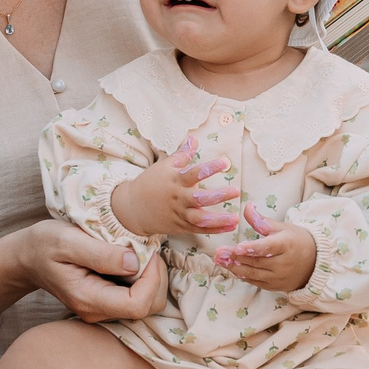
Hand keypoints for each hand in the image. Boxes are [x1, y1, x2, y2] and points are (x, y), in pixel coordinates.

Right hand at [15, 220, 168, 322]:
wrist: (28, 256)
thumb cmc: (44, 244)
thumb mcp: (68, 240)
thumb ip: (101, 254)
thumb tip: (134, 263)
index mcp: (88, 299)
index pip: (138, 305)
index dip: (152, 280)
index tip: (147, 253)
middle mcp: (98, 312)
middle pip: (149, 308)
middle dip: (158, 278)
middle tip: (148, 250)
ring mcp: (103, 310)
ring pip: (148, 304)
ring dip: (153, 278)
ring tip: (140, 252)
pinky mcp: (108, 302)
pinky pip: (139, 297)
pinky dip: (146, 278)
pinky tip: (134, 259)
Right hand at [107, 134, 242, 238]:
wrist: (132, 208)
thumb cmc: (150, 183)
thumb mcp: (164, 166)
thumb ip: (182, 154)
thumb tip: (194, 138)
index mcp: (175, 180)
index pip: (194, 173)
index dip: (210, 168)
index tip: (226, 161)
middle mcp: (178, 198)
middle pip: (199, 199)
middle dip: (218, 196)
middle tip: (236, 191)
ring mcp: (179, 214)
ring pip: (199, 219)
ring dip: (218, 219)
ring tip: (235, 218)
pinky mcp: (180, 227)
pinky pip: (199, 230)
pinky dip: (215, 229)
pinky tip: (230, 226)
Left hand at [212, 203, 315, 293]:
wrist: (314, 263)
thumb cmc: (295, 240)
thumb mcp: (281, 227)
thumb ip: (261, 220)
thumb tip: (247, 207)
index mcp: (287, 245)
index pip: (268, 248)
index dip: (252, 248)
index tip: (237, 248)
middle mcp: (284, 263)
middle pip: (256, 261)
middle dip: (235, 257)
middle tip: (218, 252)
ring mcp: (279, 277)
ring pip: (253, 274)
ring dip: (234, 267)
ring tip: (219, 260)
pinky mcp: (275, 286)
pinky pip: (255, 282)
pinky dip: (242, 275)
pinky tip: (231, 268)